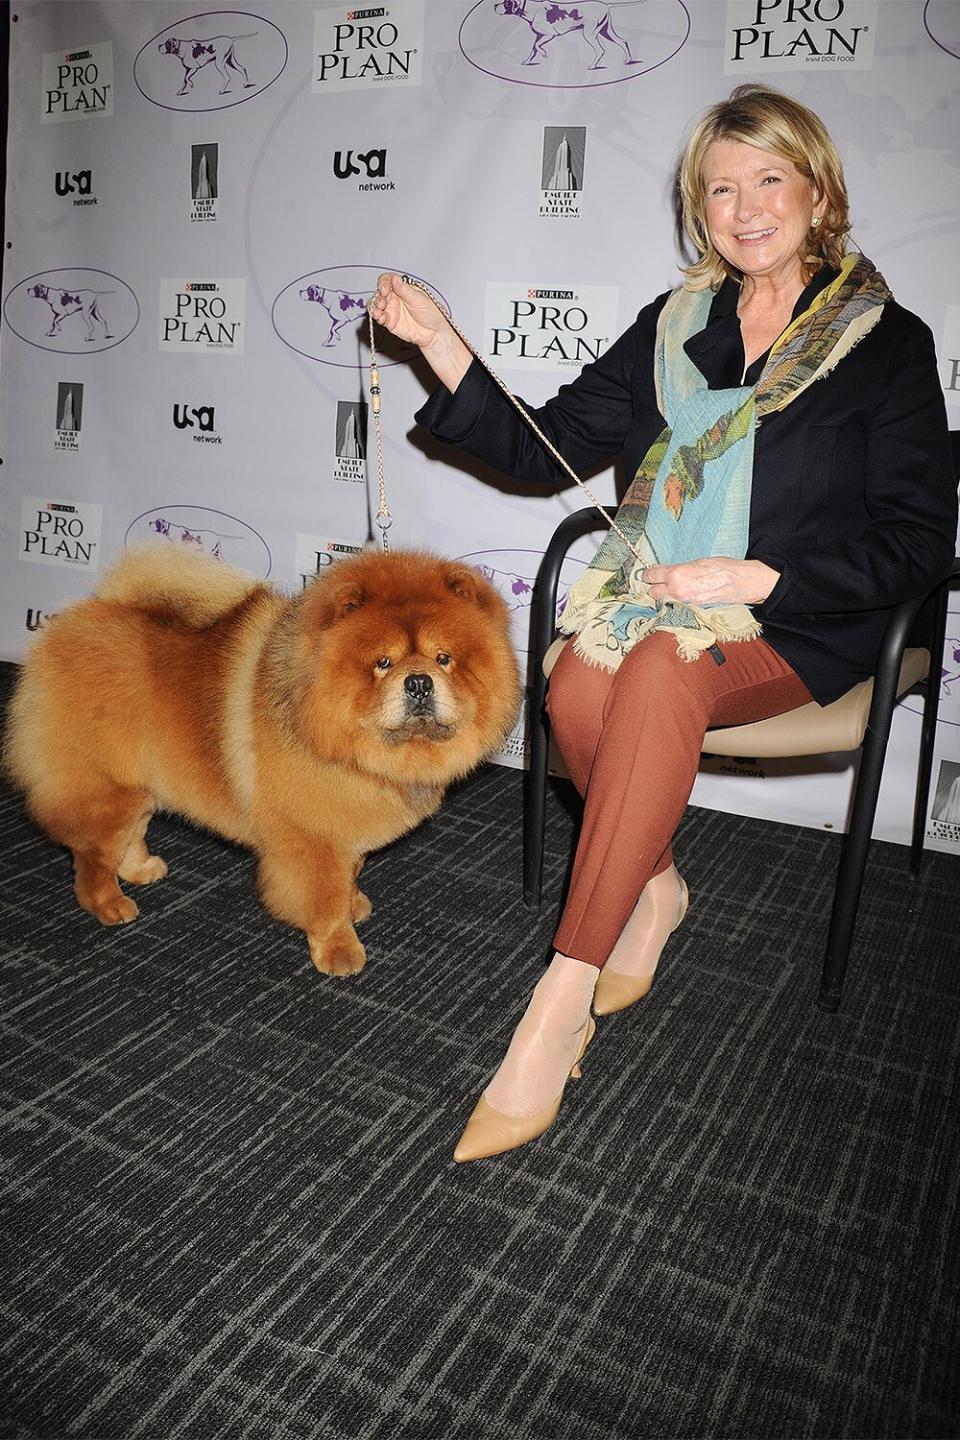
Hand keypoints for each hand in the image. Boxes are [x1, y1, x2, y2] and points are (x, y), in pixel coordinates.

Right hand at [368, 273, 470, 390]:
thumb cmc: (431, 314)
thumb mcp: (420, 299)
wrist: (434, 333)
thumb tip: (395, 279)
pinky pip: (379, 317)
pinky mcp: (389, 321)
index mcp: (403, 288)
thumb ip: (405, 290)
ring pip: (376, 304)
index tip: (385, 289)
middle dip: (378, 296)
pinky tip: (381, 317)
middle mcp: (395, 297)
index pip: (388, 280)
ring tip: (379, 310)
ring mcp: (391, 309)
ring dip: (375, 306)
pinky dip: (377, 316)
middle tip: (382, 301)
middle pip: (379, 292)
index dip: (384, 283)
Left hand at [641, 557, 779, 605]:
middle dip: (654, 588)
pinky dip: (674, 604)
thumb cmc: (722, 567)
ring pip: (662, 602)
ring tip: (670, 591)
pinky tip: (680, 598)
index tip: (648, 574)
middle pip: (652, 592)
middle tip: (659, 583)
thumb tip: (666, 572)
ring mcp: (683, 602)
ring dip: (663, 597)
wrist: (741, 582)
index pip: (650, 575)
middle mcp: (676, 590)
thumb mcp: (697, 562)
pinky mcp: (691, 610)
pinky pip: (675, 607)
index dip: (648, 574)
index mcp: (676, 574)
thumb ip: (679, 569)